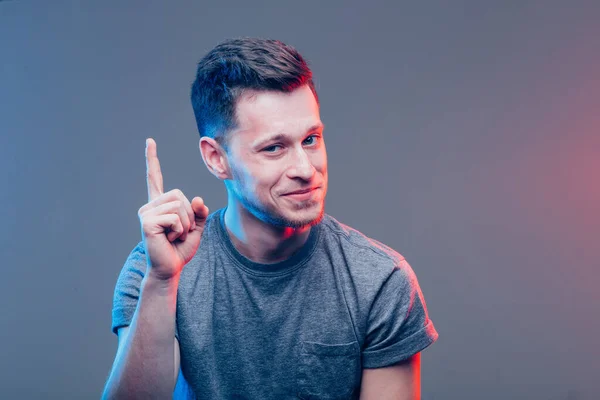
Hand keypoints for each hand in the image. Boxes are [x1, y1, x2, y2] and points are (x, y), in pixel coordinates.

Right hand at [137, 138, 208, 280]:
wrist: (170, 269)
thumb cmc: (180, 249)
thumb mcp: (196, 228)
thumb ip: (199, 213)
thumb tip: (198, 200)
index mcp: (160, 205)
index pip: (155, 177)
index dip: (152, 159)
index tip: (150, 141)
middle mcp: (150, 205)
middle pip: (180, 195)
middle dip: (189, 215)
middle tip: (180, 232)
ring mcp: (146, 213)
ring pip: (179, 206)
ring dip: (185, 224)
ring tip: (175, 236)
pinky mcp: (147, 222)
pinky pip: (175, 218)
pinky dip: (180, 230)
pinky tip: (170, 239)